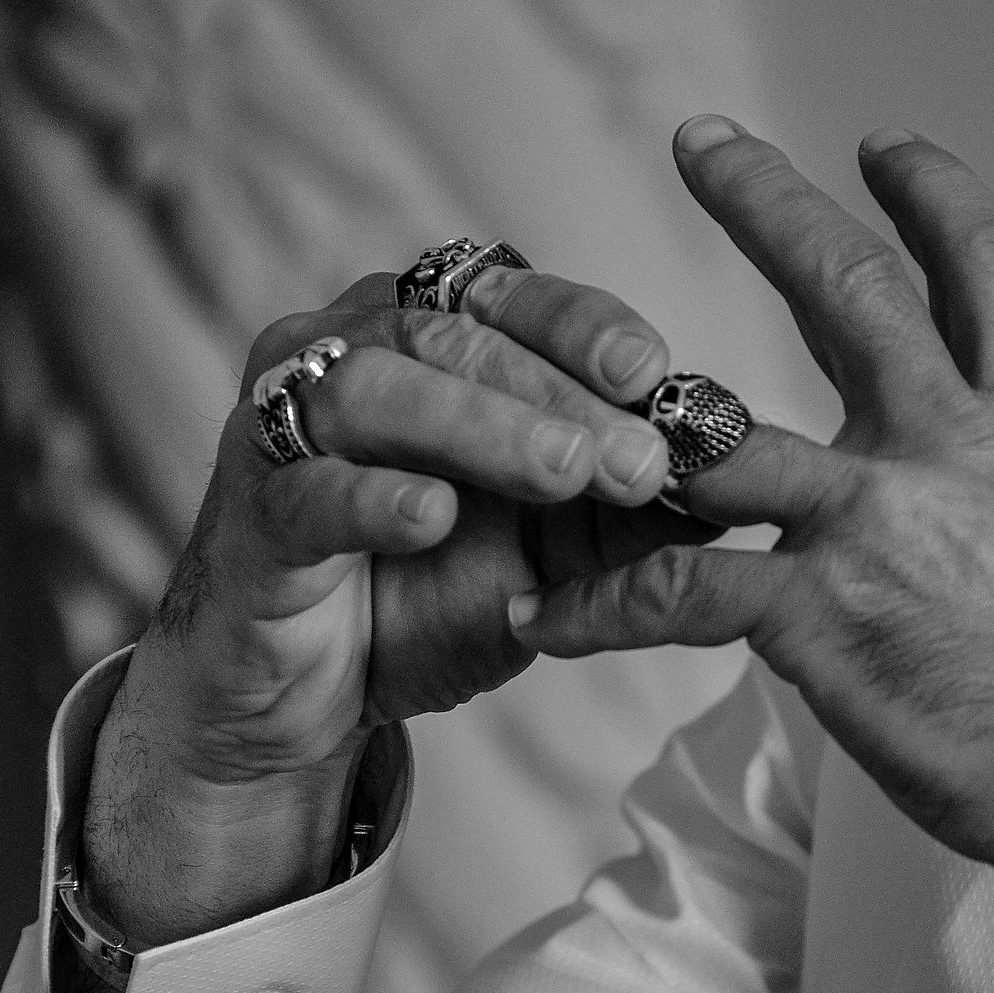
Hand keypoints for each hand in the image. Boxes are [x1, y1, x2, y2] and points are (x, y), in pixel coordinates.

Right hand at [85, 266, 714, 943]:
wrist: (309, 692)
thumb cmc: (424, 589)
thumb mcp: (548, 552)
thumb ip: (625, 511)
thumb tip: (742, 482)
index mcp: (422, 338)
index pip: (507, 300)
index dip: (582, 325)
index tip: (654, 372)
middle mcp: (347, 354)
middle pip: (453, 338)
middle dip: (557, 394)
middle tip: (639, 457)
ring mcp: (284, 427)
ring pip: (376, 390)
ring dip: (480, 427)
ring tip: (563, 473)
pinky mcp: (251, 513)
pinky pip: (306, 490)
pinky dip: (370, 497)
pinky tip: (430, 515)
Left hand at [509, 118, 993, 894]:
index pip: (987, 275)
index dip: (935, 196)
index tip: (885, 150)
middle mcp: (944, 448)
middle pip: (846, 286)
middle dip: (767, 201)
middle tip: (702, 144)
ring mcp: (870, 521)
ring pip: (719, 426)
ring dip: (628, 403)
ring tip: (552, 386)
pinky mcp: (815, 611)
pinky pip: (674, 591)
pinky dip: (601, 605)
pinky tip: (547, 615)